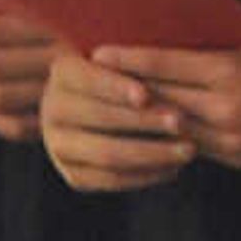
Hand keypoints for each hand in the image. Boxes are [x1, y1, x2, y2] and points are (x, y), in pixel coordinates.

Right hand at [41, 51, 192, 192]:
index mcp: (63, 72)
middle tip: (182, 122)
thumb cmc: (133, 73)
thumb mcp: (131, 60)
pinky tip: (174, 169)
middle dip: (143, 121)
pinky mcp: (74, 175)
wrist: (107, 105)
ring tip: (189, 150)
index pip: (87, 79)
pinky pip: (110, 180)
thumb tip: (157, 77)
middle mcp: (52, 109)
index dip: (115, 88)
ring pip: (106, 153)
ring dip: (152, 153)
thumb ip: (137, 63)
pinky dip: (145, 176)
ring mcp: (58, 145)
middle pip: (98, 117)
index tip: (145, 96)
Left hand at [101, 37, 240, 171]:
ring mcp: (234, 139)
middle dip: (126, 88)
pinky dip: (176, 134)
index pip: (163, 65)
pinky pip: (196, 146)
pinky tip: (157, 128)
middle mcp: (227, 110)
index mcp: (230, 73)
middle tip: (92, 78)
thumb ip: (210, 50)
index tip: (96, 52)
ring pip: (173, 128)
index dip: (127, 59)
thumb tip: (161, 43)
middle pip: (161, 99)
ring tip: (117, 105)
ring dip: (145, 117)